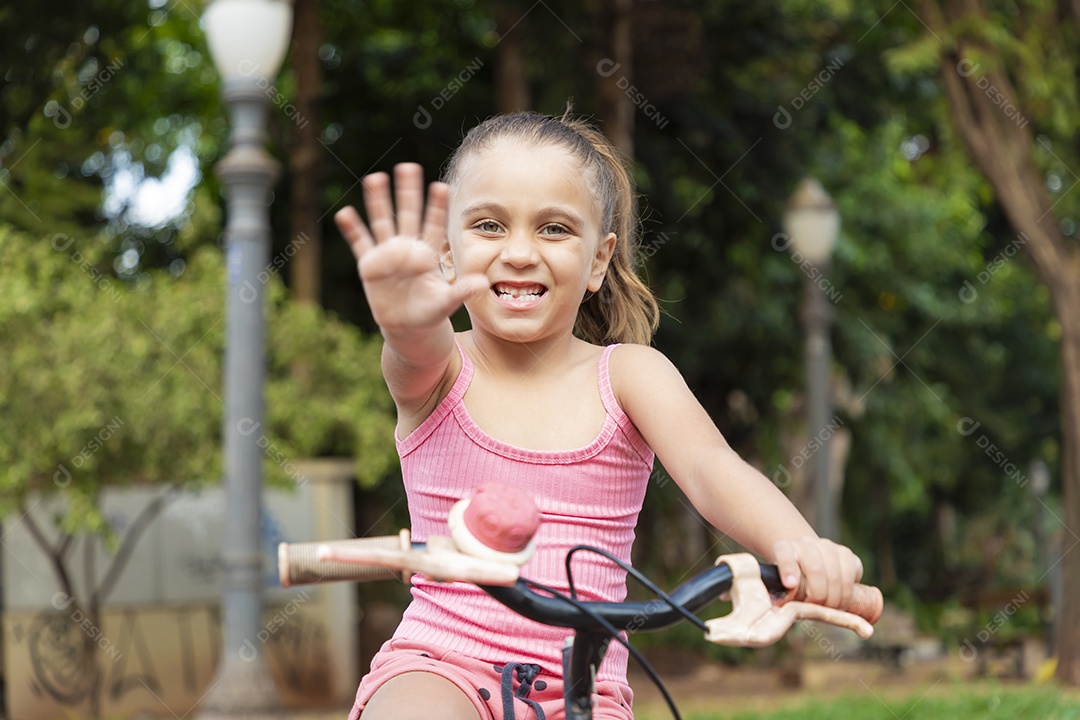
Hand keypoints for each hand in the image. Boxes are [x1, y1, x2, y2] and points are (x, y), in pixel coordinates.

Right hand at [334, 164, 486, 333]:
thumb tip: (482, 283)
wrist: (408, 327)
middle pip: (408, 214)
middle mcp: (408, 248)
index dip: (437, 207)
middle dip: (408, 192)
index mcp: (428, 253)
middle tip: (408, 166)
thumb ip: (462, 291)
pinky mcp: (370, 265)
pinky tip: (345, 212)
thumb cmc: (431, 311)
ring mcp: (387, 254)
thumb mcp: (448, 302)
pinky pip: (361, 244)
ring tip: (375, 178)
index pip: (434, 225)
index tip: (441, 186)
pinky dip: (353, 229)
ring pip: (383, 222)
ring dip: (378, 201)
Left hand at [772, 536, 863, 611]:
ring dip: (836, 597)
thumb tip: (779, 606)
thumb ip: (780, 593)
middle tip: (818, 609)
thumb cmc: (793, 579)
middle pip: (816, 570)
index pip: (784, 555)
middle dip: (819, 595)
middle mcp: (806, 543)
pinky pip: (853, 573)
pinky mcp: (846, 553)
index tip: (790, 584)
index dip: (788, 569)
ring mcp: (828, 546)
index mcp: (784, 549)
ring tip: (832, 609)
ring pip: (836, 574)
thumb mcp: (781, 584)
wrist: (808, 561)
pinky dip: (849, 591)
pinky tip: (842, 600)